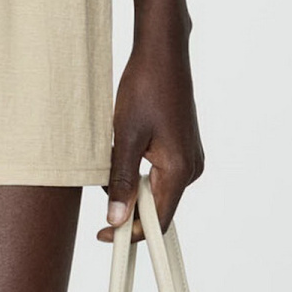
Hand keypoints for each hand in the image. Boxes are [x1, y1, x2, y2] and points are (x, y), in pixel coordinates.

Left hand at [98, 37, 204, 242]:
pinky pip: (160, 173)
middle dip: (128, 207)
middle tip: (99, 197)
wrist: (162, 54)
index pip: (158, 221)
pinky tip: (124, 151)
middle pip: (158, 208)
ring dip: (131, 187)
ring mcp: (190, 158)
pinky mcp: (183, 148)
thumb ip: (121, 181)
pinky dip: (138, 172)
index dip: (130, 234)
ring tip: (111, 161)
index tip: (104, 237)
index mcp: (180, 170)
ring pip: (156, 190)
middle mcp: (192, 168)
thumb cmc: (146, 88)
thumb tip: (115, 217)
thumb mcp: (126, 137)